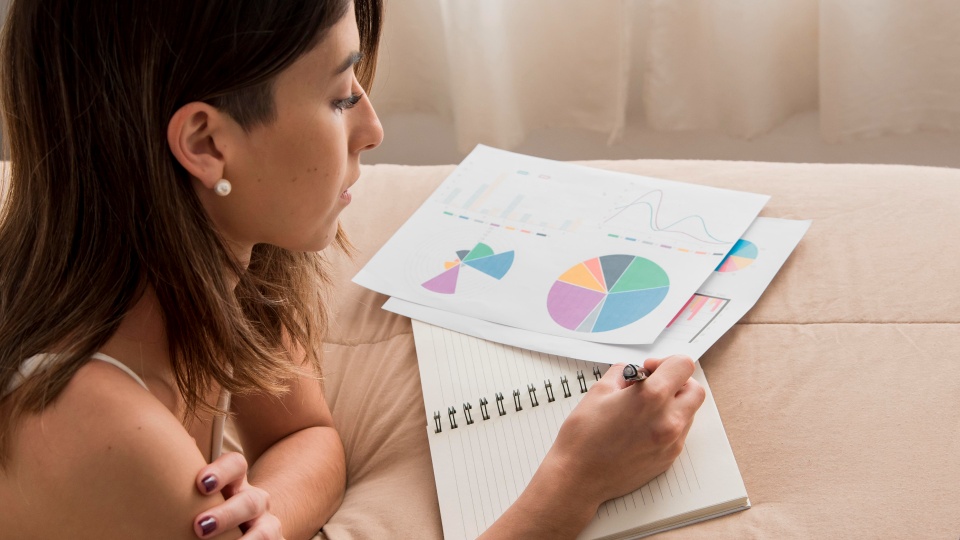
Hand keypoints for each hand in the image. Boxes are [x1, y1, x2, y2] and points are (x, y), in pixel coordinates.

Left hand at [193, 452, 282, 538]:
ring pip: (264, 532)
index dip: (221, 472)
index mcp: (237, 483)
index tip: (201, 484)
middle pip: (249, 502)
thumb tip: (177, 443)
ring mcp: (269, 526)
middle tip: (200, 526)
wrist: (249, 527)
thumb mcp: (206, 496)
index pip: (235, 465)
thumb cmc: (214, 511)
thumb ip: (195, 482)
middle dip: (226, 515)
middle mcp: (257, 502)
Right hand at [547, 356, 704, 506]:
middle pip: (695, 390)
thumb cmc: (583, 437)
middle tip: (654, 386)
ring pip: (689, 412)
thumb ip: (623, 373)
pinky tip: (642, 427)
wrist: (578, 477)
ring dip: (673, 404)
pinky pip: (679, 433)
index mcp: (651, 397)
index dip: (666, 361)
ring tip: (645, 409)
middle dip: (677, 383)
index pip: (683, 365)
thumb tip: (635, 372)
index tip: (650, 369)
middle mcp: (668, 420)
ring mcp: (671, 442)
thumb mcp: (599, 391)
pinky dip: (667, 424)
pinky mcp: (668, 458)